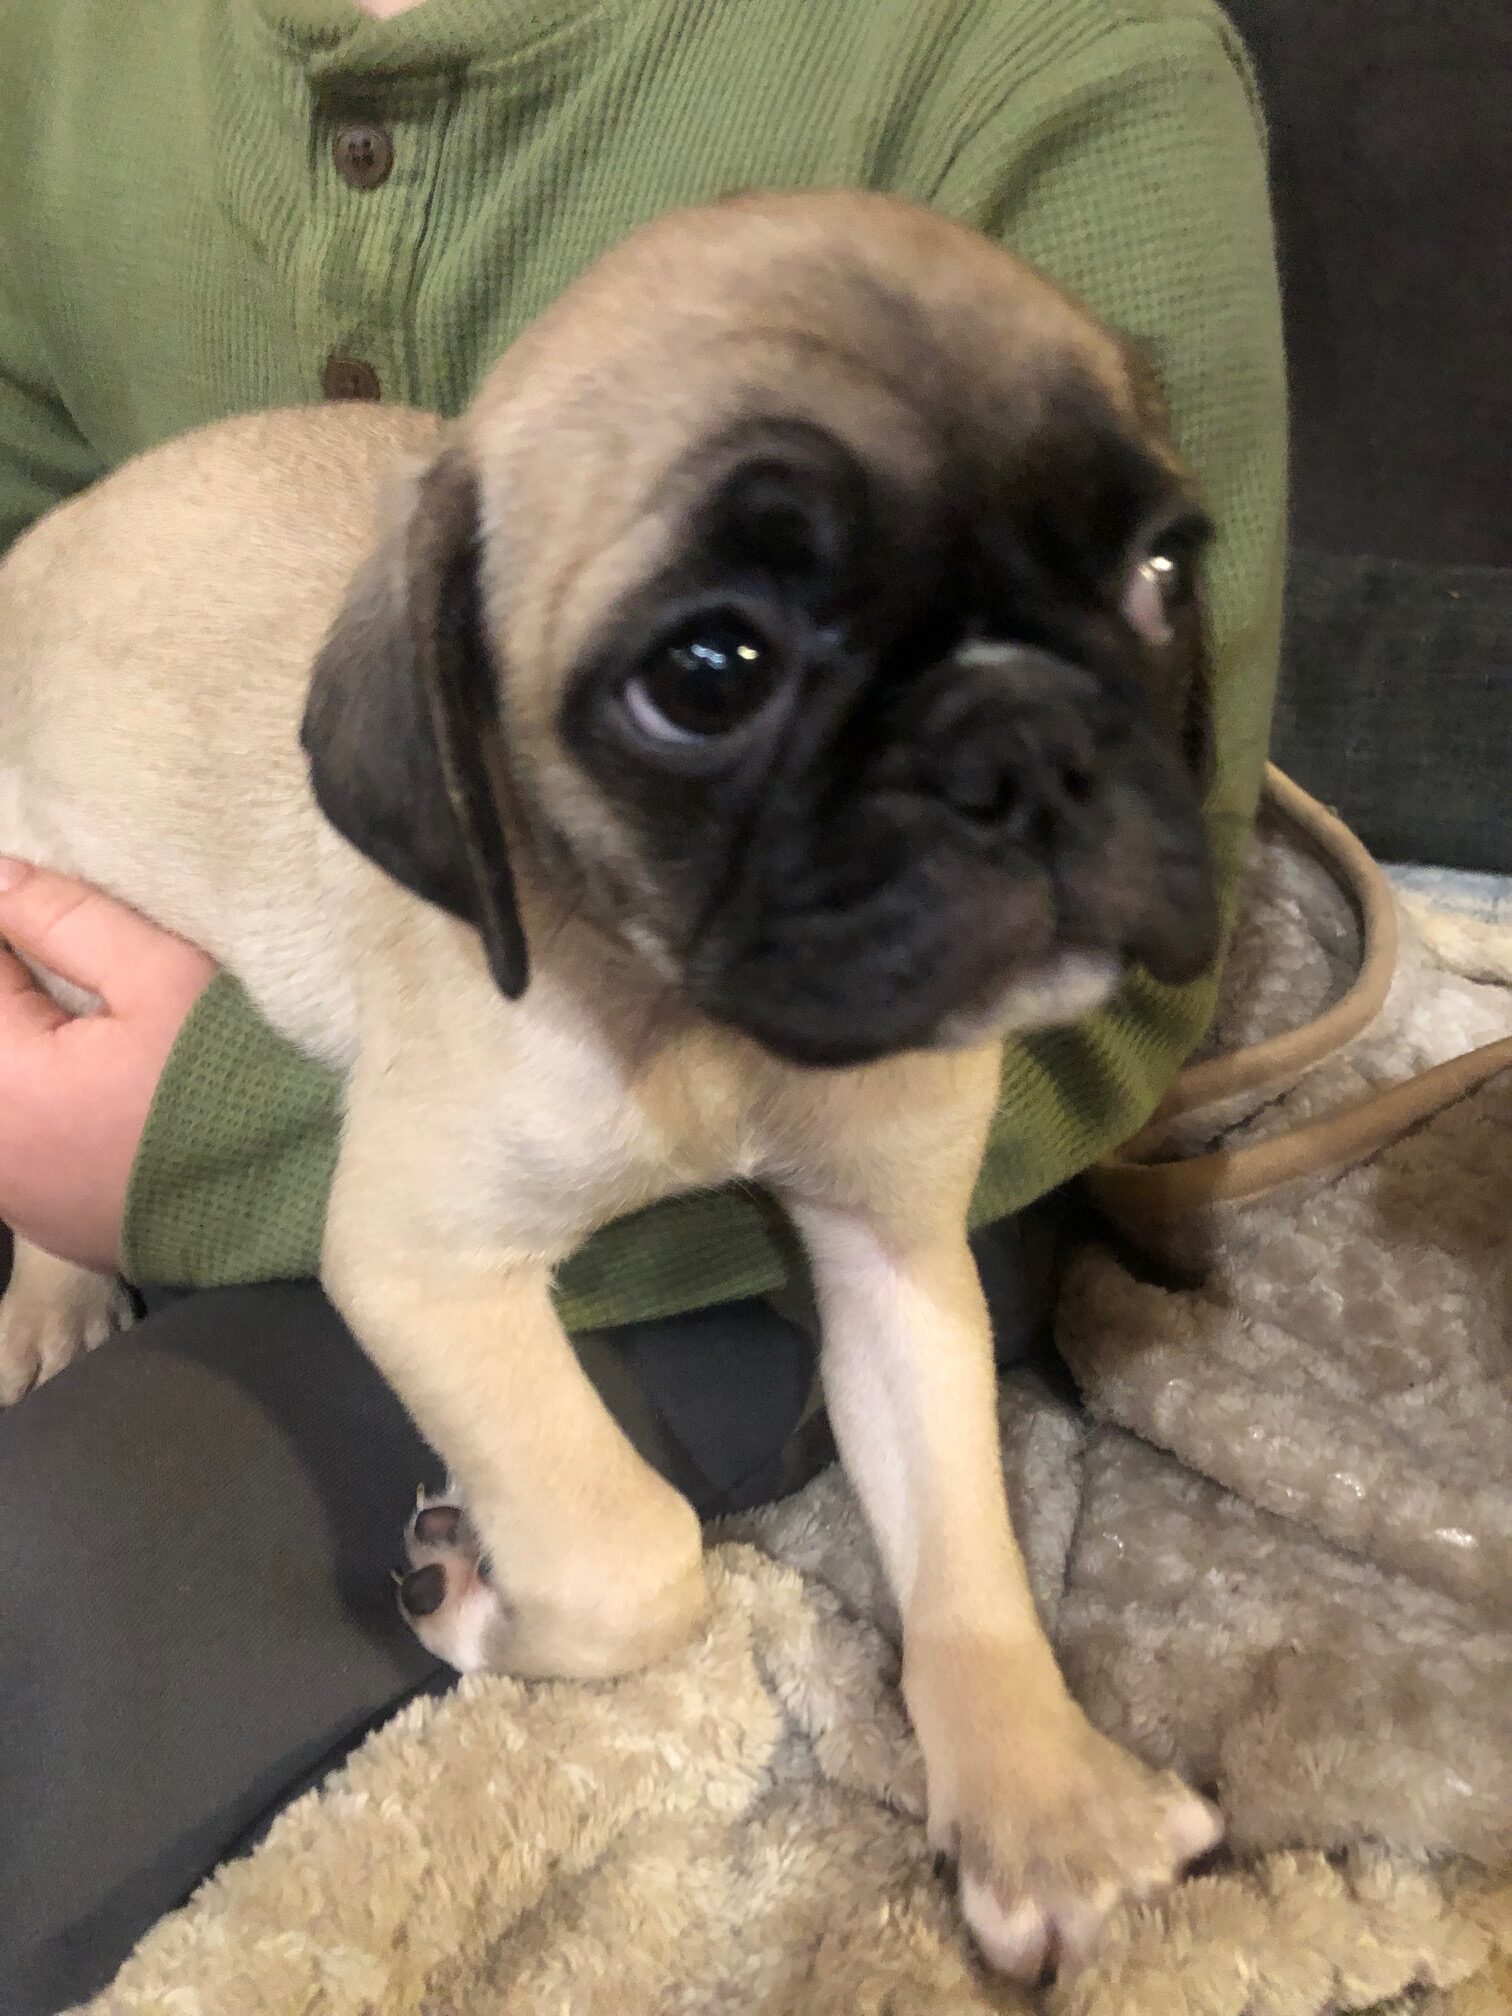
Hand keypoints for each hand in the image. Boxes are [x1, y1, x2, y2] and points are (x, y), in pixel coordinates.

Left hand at [0, 861, 216, 1271]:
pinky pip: (18, 1141)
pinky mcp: (39, 1220)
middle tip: (75, 970)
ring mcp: (9, 1192)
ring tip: (94, 1034)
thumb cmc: (232, 1088)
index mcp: (0, 1075)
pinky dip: (40, 1104)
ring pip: (6, 1087)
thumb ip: (68, 920)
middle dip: (26, 993)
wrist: (287, 1210)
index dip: (16, 926)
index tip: (54, 914)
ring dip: (31, 1048)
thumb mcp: (164, 979)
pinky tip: (95, 1096)